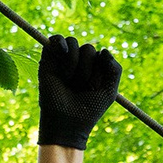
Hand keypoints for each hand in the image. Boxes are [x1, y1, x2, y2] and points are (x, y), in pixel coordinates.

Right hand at [37, 35, 119, 149]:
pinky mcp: (48, 60)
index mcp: (93, 70)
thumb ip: (115, 70)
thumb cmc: (88, 110)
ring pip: (73, 43)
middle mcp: (78, 63)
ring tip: (69, 79)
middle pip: (88, 48)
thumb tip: (104, 50)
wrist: (67, 123)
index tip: (94, 87)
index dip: (100, 68)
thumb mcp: (109, 91)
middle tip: (81, 86)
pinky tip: (62, 54)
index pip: (100, 54)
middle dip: (87, 68)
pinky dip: (61, 44)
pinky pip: (56, 39)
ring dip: (74, 61)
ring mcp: (62, 61)